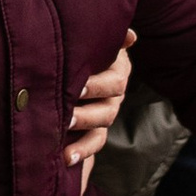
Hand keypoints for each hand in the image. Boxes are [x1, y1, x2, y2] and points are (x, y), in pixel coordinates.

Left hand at [67, 31, 135, 173]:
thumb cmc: (87, 44)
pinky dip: (81, 153)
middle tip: (65, 118)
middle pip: (107, 111)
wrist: (77, 59)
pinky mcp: (93, 129)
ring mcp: (104, 114)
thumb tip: (131, 36)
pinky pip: (92, 145)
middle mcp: (114, 96)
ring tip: (66, 152)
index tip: (78, 88)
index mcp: (117, 72)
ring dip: (84, 143)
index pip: (114, 83)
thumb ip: (112, 38)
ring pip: (100, 133)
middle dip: (85, 116)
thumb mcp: (99, 39)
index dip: (97, 86)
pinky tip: (66, 159)